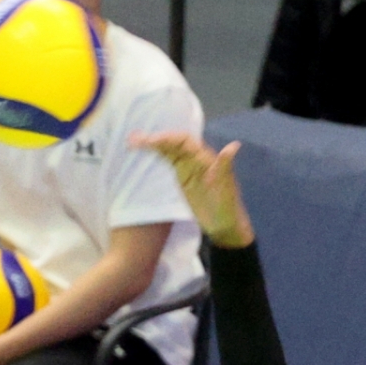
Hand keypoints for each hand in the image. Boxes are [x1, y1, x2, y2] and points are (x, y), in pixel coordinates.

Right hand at [129, 131, 254, 248]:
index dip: (168, 139)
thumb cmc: (228, 208)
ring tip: (131, 141)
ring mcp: (188, 167)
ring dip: (151, 144)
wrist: (225, 225)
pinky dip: (155, 154)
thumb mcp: (227, 190)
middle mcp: (195, 159)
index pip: (184, 142)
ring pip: (168, 150)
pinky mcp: (182, 176)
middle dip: (154, 139)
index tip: (151, 141)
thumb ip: (225, 167)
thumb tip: (234, 146)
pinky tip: (142, 152)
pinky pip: (167, 161)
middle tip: (133, 139)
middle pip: (173, 143)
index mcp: (205, 158)